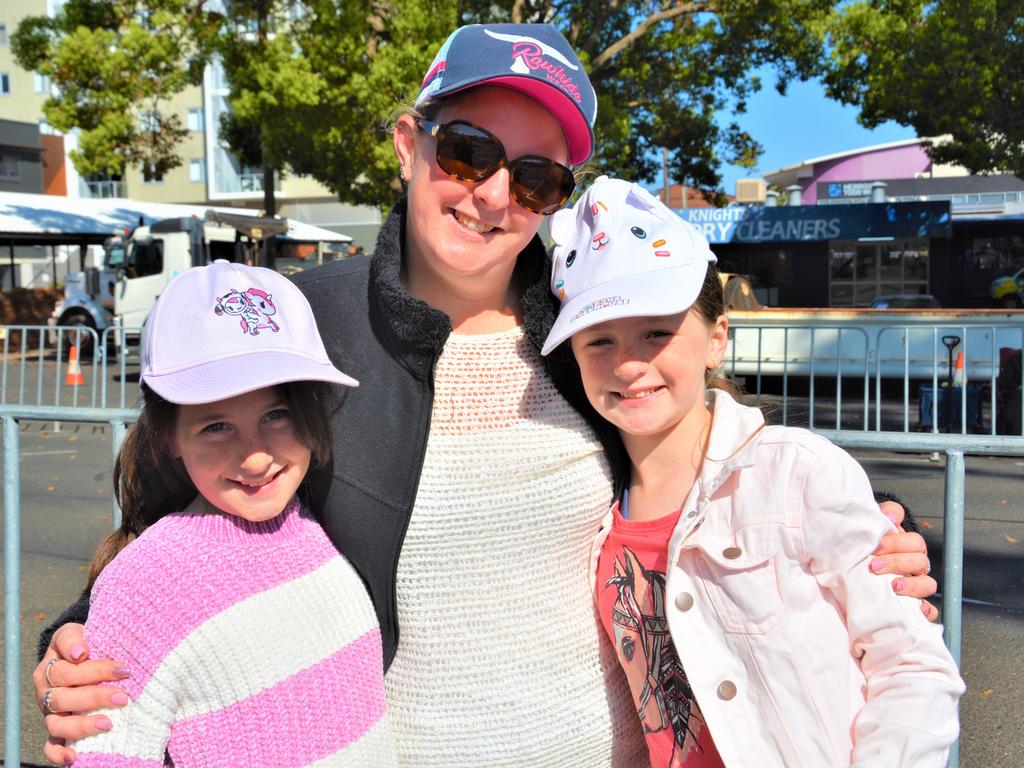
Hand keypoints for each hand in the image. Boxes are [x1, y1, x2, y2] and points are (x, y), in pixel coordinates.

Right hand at [33, 623, 129, 765]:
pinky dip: (60, 754)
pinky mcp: (56, 731)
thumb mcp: (86, 631)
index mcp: (52, 663)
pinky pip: (51, 747)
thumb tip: (80, 651)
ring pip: (56, 723)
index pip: (67, 670)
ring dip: (82, 725)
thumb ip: (78, 637)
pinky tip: (75, 756)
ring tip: (109, 723)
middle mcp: (46, 689)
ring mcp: (50, 712)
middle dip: (96, 697)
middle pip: (64, 697)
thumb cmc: (92, 642)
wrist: (93, 654)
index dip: (94, 670)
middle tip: (124, 696)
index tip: (120, 669)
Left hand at [872, 501, 939, 621]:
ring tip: (894, 586)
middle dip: (898, 563)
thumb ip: (883, 514)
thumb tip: (892, 517)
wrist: (850, 564)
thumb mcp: (871, 526)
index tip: (875, 547)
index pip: (914, 543)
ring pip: (928, 584)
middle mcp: (914, 565)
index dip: (897, 543)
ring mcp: (914, 585)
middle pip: (920, 561)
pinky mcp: (911, 605)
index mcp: (907, 547)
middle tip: (874, 566)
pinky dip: (925, 610)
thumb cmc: (864, 546)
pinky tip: (917, 610)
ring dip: (913, 585)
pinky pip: (928, 610)